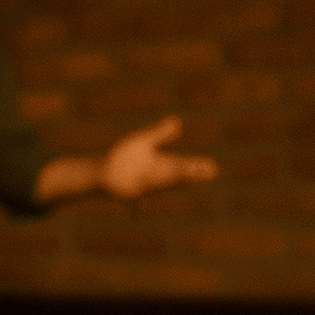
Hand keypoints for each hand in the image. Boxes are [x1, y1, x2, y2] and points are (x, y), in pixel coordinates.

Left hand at [102, 115, 218, 199]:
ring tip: (188, 175)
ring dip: (171, 179)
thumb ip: (159, 133)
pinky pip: (136, 189)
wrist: (100, 173)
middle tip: (211, 172)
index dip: (196, 168)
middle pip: (175, 175)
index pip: (183, 167)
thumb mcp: (142, 142)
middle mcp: (154, 177)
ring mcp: (141, 186)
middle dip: (189, 173)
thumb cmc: (122, 159)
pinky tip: (147, 190)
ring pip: (159, 183)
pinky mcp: (126, 192)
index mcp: (161, 166)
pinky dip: (142, 187)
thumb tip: (176, 122)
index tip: (213, 168)